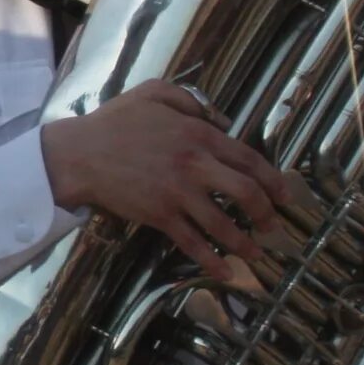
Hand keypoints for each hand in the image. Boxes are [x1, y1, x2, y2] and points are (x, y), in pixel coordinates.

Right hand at [41, 80, 303, 287]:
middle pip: (247, 193)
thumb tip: (220, 121)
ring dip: (245, 243)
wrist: (78, 154)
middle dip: (267, 213)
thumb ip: (191, 100)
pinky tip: (224, 272)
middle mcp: (196, 165)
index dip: (273, 179)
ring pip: (224, 223)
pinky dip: (211, 260)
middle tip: (274, 226)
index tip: (285, 195)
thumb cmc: (113, 122)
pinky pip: (192, 242)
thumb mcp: (153, 92)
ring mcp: (179, 193)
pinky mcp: (160, 216)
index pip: (249, 158)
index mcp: (199, 134)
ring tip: (256, 255)